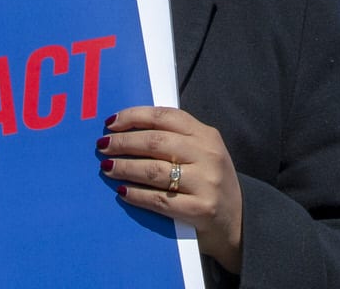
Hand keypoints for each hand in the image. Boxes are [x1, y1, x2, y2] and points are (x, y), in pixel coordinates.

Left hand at [100, 106, 243, 272]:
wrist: (236, 222)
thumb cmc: (210, 182)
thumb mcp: (203, 153)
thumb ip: (176, 139)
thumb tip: (128, 130)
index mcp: (207, 135)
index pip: (165, 116)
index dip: (135, 117)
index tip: (111, 122)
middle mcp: (208, 154)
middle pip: (156, 142)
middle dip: (124, 142)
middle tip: (103, 146)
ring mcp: (206, 182)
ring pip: (155, 170)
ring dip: (126, 167)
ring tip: (107, 167)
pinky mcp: (200, 209)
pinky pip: (159, 200)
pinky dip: (137, 195)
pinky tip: (122, 192)